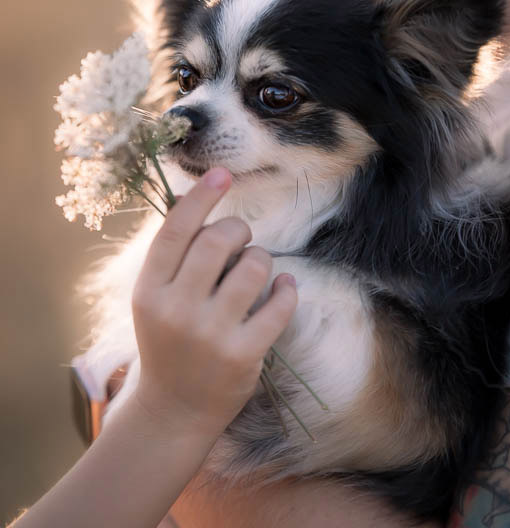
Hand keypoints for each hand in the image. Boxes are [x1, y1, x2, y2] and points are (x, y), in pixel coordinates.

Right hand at [131, 167, 297, 438]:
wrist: (174, 409)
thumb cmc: (167, 340)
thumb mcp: (154, 298)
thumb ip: (171, 254)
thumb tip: (191, 197)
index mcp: (149, 291)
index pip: (174, 232)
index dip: (200, 198)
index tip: (223, 173)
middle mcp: (176, 310)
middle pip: (216, 242)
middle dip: (236, 229)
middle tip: (239, 237)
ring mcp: (210, 335)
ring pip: (253, 268)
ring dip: (261, 258)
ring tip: (256, 269)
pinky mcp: (243, 356)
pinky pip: (279, 305)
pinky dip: (287, 289)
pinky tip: (284, 287)